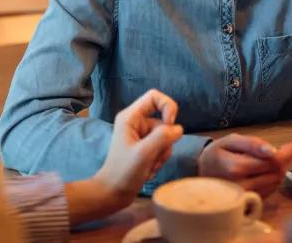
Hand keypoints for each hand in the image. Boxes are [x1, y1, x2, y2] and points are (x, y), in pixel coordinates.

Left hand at [93, 89, 183, 208]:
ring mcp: (141, 135)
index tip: (171, 125)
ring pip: (165, 136)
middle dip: (164, 141)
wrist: (112, 194)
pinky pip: (162, 147)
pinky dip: (159, 159)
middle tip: (154, 157)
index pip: (154, 97)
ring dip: (162, 153)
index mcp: (130, 117)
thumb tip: (179, 129)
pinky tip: (149, 170)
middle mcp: (136, 122)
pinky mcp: (145, 147)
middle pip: (163, 121)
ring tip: (149, 166)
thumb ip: (163, 137)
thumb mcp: (144, 154)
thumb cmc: (123, 173)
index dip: (168, 107)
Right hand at [197, 133, 291, 197]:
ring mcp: (246, 196)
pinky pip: (271, 190)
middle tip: (291, 148)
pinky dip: (275, 178)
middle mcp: (242, 186)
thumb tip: (272, 150)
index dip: (287, 152)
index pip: (271, 161)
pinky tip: (271, 169)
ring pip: (276, 182)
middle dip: (286, 159)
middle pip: (276, 172)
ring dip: (282, 169)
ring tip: (279, 157)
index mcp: (236, 168)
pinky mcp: (250, 201)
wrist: (202, 174)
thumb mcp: (230, 141)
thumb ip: (251, 143)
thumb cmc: (216, 154)